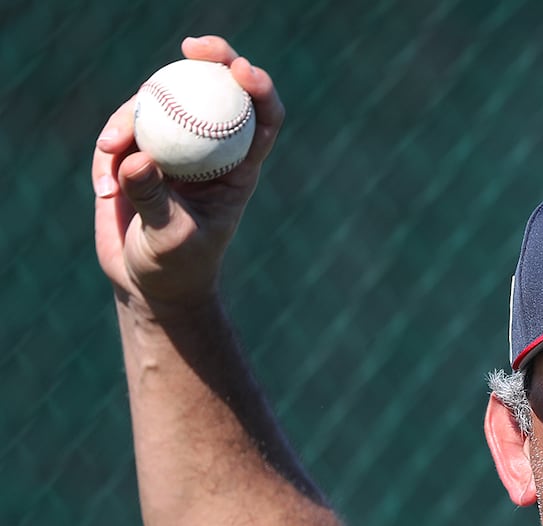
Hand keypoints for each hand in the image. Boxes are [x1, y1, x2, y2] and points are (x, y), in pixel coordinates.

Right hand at [91, 36, 283, 309]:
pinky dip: (108, 151)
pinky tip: (103, 190)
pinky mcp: (136, 152)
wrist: (148, 283)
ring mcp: (171, 147)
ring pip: (159, 103)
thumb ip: (155, 200)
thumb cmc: (176, 267)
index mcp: (237, 167)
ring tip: (109, 152)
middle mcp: (208, 149)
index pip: (261, 118)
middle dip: (209, 59)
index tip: (240, 70)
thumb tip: (137, 160)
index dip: (258, 87)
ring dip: (130, 119)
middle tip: (191, 47)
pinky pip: (121, 132)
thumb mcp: (169, 237)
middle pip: (215, 90)